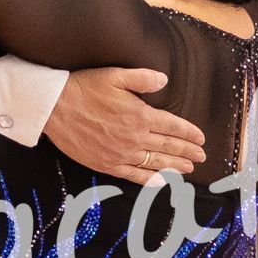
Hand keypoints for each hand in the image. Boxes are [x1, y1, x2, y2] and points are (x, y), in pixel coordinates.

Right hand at [44, 68, 206, 185]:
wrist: (55, 108)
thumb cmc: (84, 88)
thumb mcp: (115, 75)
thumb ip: (142, 79)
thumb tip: (164, 80)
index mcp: (139, 115)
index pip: (172, 126)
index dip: (189, 133)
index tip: (201, 138)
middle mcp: (134, 137)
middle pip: (168, 146)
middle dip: (188, 151)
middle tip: (202, 156)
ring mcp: (121, 153)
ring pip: (155, 162)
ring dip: (174, 166)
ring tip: (188, 169)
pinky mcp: (107, 164)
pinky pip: (133, 175)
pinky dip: (149, 180)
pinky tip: (160, 182)